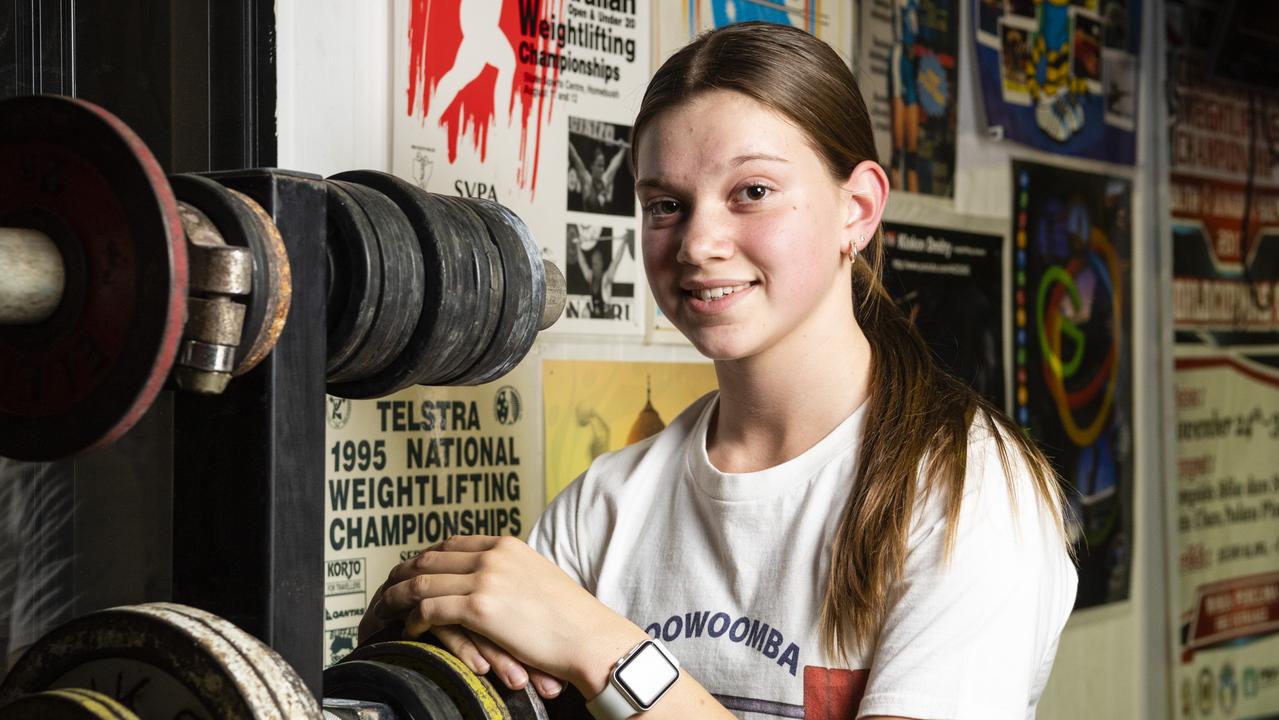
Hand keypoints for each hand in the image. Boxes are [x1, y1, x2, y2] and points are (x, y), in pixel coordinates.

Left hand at [364, 535, 646, 696]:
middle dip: (398, 578)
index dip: (422, 560)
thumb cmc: (569, 619)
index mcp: (506, 545)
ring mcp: (486, 578)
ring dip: (394, 600)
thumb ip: (509, 575)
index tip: (408, 576)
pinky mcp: (482, 607)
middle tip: (381, 596)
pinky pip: (430, 608)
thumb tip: (485, 585)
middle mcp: (493, 555)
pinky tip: (409, 632)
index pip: (449, 544)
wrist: (590, 637)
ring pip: (420, 582)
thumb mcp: (537, 580)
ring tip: (382, 616)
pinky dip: (413, 620)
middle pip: (427, 559)